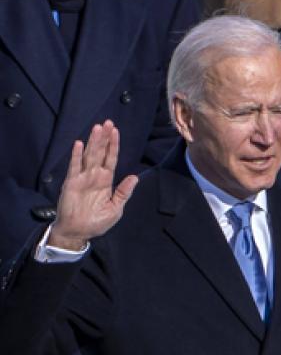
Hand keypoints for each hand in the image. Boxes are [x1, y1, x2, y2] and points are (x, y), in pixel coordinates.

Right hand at [49, 120, 137, 249]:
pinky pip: (74, 167)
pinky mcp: (72, 183)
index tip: (116, 131)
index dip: (113, 145)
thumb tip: (134, 178)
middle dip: (104, 138)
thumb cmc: (97, 222)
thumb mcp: (115, 208)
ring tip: (97, 128)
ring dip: (93, 142)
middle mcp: (95, 176)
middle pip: (100, 153)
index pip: (111, 159)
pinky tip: (79, 144)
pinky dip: (76, 156)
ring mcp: (83, 178)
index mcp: (106, 181)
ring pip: (89, 156)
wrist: (79, 232)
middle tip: (107, 122)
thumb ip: (124, 192)